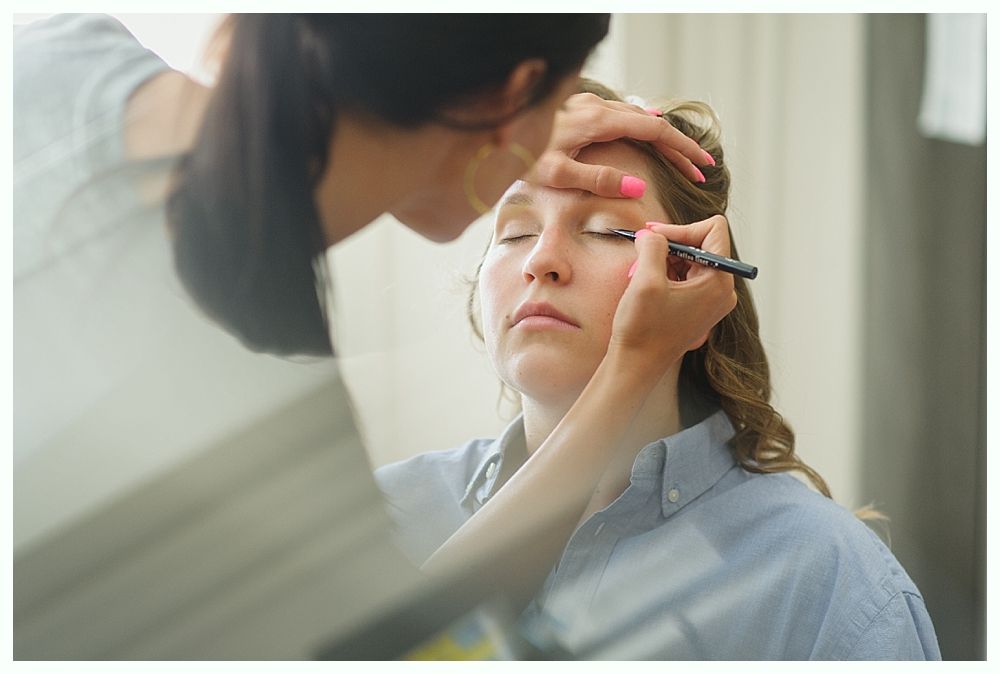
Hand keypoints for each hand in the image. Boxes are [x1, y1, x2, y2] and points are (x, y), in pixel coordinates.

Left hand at [524, 92, 713, 197]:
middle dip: (678, 147)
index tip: (701, 166)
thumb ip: (598, 180)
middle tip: (700, 168)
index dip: (682, 149)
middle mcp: (597, 107)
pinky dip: (643, 129)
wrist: (494, 132)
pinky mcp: (579, 109)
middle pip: (651, 124)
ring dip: (662, 139)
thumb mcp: (558, 175)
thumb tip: (637, 185)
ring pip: (637, 118)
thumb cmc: (520, 156)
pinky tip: (646, 134)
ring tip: (682, 158)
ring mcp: (588, 105)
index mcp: (597, 122)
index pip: (654, 132)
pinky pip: (621, 116)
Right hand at [610, 216, 736, 362]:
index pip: (712, 230)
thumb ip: (653, 246)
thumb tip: (651, 233)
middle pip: (701, 244)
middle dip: (670, 245)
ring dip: (664, 260)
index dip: (681, 228)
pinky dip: (665, 273)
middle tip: (641, 253)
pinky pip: (686, 276)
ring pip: (690, 259)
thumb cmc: (643, 330)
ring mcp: (711, 300)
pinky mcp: (698, 307)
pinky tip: (647, 287)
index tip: (654, 237)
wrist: (636, 366)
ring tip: (641, 276)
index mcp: (718, 281)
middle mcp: (722, 290)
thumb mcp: (645, 279)